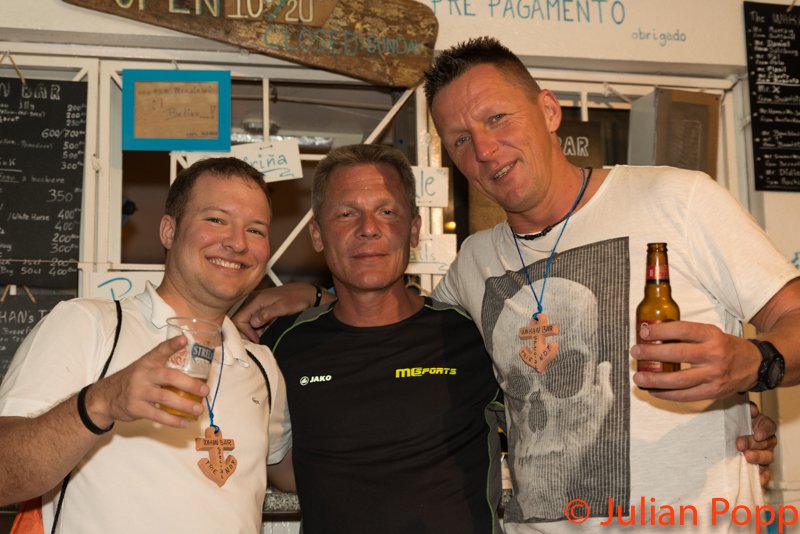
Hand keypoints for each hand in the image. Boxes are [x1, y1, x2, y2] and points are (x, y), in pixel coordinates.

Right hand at [87, 335, 210, 428]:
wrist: (106, 397)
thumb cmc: (134, 380)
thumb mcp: (145, 367)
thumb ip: (165, 368)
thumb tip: (196, 376)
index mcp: (148, 362)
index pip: (160, 350)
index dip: (172, 344)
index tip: (184, 339)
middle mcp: (143, 374)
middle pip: (169, 377)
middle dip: (190, 384)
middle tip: (205, 391)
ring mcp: (138, 392)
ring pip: (166, 398)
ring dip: (185, 405)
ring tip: (199, 409)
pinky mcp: (136, 408)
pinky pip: (158, 415)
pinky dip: (173, 420)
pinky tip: (185, 422)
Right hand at [232, 282, 326, 341]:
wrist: (306, 293)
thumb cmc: (296, 299)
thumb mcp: (282, 308)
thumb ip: (266, 314)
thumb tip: (253, 322)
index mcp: (255, 300)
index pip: (239, 318)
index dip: (245, 331)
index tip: (256, 339)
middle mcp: (253, 301)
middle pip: (241, 320)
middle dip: (248, 332)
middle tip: (258, 341)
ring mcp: (258, 304)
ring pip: (248, 321)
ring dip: (253, 331)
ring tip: (263, 337)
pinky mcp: (263, 308)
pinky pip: (255, 320)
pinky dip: (258, 328)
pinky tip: (266, 331)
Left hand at [630, 321, 760, 400]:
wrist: (754, 364)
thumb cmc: (724, 347)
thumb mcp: (709, 333)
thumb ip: (685, 334)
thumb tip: (651, 334)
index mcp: (712, 335)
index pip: (683, 330)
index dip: (661, 331)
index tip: (644, 333)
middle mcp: (714, 354)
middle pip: (678, 354)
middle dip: (652, 354)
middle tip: (635, 353)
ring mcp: (714, 375)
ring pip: (679, 380)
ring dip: (655, 379)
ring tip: (638, 377)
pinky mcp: (714, 392)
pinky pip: (685, 396)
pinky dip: (666, 394)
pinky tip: (653, 390)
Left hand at [737, 401, 777, 486]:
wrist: (722, 438)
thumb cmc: (730, 424)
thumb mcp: (735, 413)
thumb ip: (744, 409)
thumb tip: (751, 410)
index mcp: (761, 425)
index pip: (769, 426)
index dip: (764, 430)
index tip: (757, 434)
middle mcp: (765, 440)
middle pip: (767, 443)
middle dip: (753, 444)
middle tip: (740, 445)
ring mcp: (763, 454)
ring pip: (767, 458)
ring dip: (757, 457)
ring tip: (746, 457)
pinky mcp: (758, 467)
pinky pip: (765, 473)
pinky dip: (763, 477)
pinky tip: (759, 479)